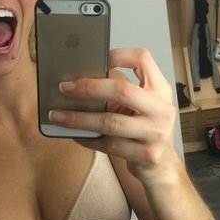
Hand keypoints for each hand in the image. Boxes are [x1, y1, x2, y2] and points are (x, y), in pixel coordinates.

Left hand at [49, 48, 176, 182]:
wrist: (161, 166)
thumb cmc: (143, 130)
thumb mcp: (139, 107)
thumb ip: (118, 94)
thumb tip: (78, 83)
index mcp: (159, 90)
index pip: (143, 59)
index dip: (119, 54)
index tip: (96, 57)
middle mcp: (162, 109)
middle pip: (122, 90)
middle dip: (89, 88)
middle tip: (64, 88)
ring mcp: (156, 133)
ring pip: (111, 122)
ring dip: (80, 119)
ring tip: (58, 116)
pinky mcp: (147, 155)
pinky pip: (110, 145)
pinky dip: (88, 139)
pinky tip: (75, 135)